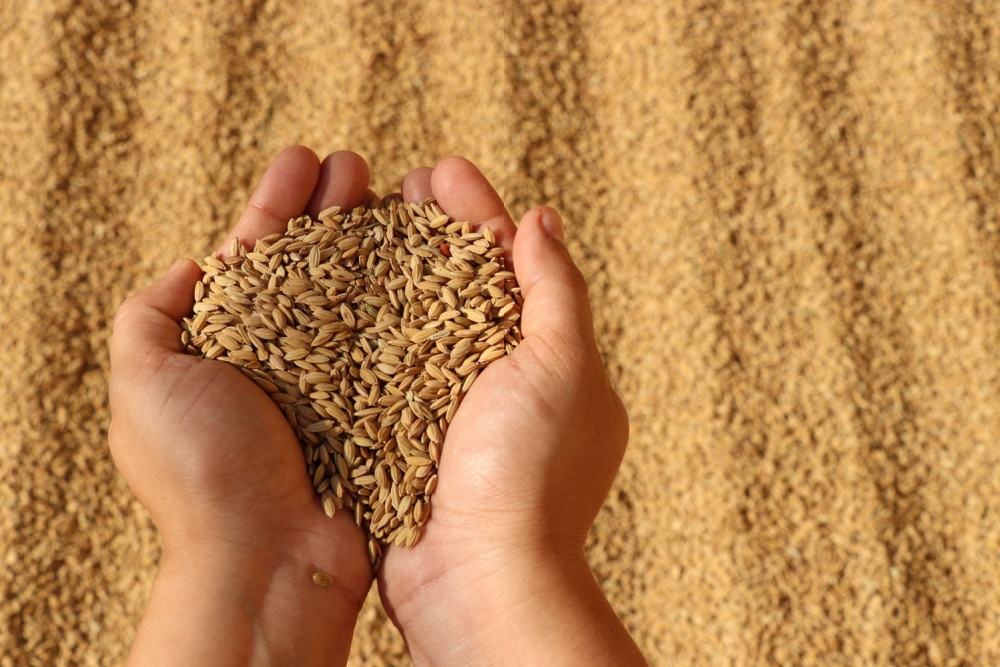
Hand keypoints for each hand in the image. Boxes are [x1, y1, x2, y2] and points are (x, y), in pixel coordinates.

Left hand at [109, 147, 374, 665]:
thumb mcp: (143, 381)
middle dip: (331, 208)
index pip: (253, 255)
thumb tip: (191, 267)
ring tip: (392, 189)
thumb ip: (148, 315)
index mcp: (225, 345)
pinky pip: (394, 338)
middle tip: (356, 163)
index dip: (276, 202)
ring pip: (357, 292)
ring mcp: (333, 379)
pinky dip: (408, 296)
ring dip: (372, 238)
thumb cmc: (201, 472)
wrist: (266, 559)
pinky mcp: (376, 404)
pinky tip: (424, 258)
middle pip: (311, 263)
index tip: (303, 159)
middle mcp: (282, 357)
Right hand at [376, 158, 646, 665]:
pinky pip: (375, 366)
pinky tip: (328, 292)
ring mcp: (443, 403)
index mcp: (543, 353)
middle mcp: (495, 375)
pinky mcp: (397, 432)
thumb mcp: (563, 368)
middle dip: (430, 229)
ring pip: (412, 317)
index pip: (508, 262)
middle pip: (456, 280)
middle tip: (396, 184)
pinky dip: (357, 325)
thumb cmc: (530, 475)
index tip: (440, 169)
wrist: (480, 581)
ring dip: (389, 268)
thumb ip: (556, 289)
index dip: (477, 211)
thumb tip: (540, 218)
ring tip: (355, 221)